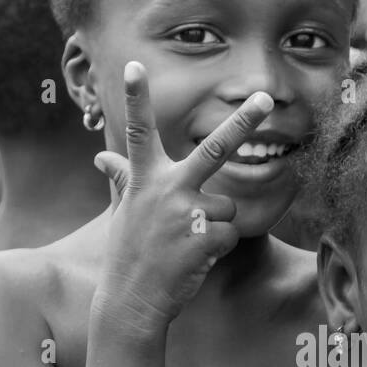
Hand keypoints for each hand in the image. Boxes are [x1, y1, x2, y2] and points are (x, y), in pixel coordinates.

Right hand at [93, 62, 273, 330]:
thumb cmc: (129, 253)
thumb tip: (100, 159)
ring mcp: (187, 213)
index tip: (134, 66)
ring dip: (217, 225)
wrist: (131, 300)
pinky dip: (218, 248)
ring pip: (228, 205)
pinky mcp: (204, 238)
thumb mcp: (122, 211)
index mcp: (145, 179)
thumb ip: (121, 179)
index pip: (139, 131)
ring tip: (189, 243)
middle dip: (243, 121)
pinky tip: (195, 258)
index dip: (136, 98)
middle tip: (266, 97)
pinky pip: (231, 234)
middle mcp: (167, 189)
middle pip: (214, 147)